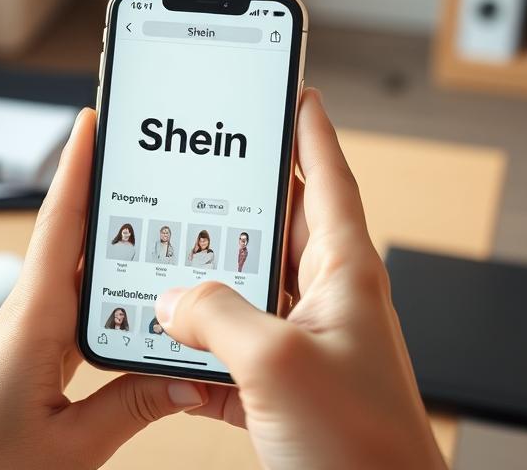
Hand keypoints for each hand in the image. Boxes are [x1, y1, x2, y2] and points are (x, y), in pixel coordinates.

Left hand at [0, 109, 206, 469]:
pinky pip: (78, 305)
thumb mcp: (73, 445)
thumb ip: (135, 406)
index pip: (59, 226)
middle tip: (148, 155)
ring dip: (112, 241)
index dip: (77, 168)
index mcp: (33, 319)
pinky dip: (109, 290)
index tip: (94, 118)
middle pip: (73, 235)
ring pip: (79, 271)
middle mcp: (30, 313)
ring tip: (161, 217)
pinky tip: (140, 296)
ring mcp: (31, 331)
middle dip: (107, 190)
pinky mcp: (35, 352)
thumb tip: (194, 376)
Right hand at [155, 89, 444, 469]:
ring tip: (162, 261)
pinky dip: (197, 353)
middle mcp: (329, 304)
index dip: (310, 132)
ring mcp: (306, 349)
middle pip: (278, 230)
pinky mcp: (283, 394)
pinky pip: (231, 354)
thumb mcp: (277, 363)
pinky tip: (166, 352)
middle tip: (199, 167)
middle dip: (237, 203)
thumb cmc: (364, 450)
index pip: (330, 181)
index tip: (292, 92)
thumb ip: (216, 315)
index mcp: (347, 276)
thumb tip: (170, 299)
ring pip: (246, 294)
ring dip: (205, 285)